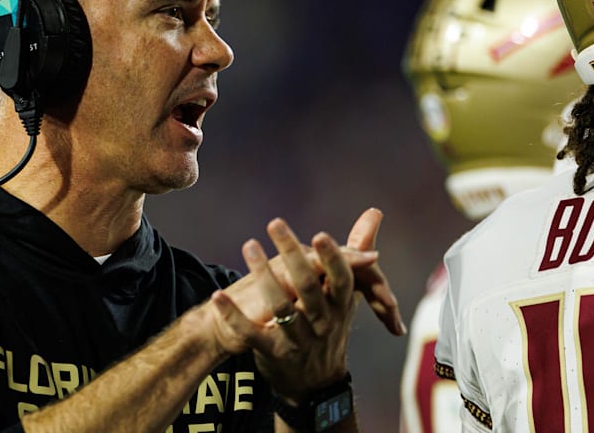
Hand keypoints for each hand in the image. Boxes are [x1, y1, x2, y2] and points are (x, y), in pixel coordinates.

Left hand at [220, 208, 404, 335]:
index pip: (340, 279)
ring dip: (263, 274)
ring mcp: (298, 339)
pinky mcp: (273, 352)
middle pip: (308, 287)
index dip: (332, 259)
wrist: (315, 382)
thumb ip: (354, 253)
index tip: (319, 235)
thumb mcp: (344, 294)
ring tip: (249, 245)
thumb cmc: (329, 324)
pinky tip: (218, 295)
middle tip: (275, 223)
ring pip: (281, 307)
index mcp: (340, 305)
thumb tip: (375, 211)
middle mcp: (322, 322)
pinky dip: (233, 315)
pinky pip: (251, 333)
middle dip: (292, 254)